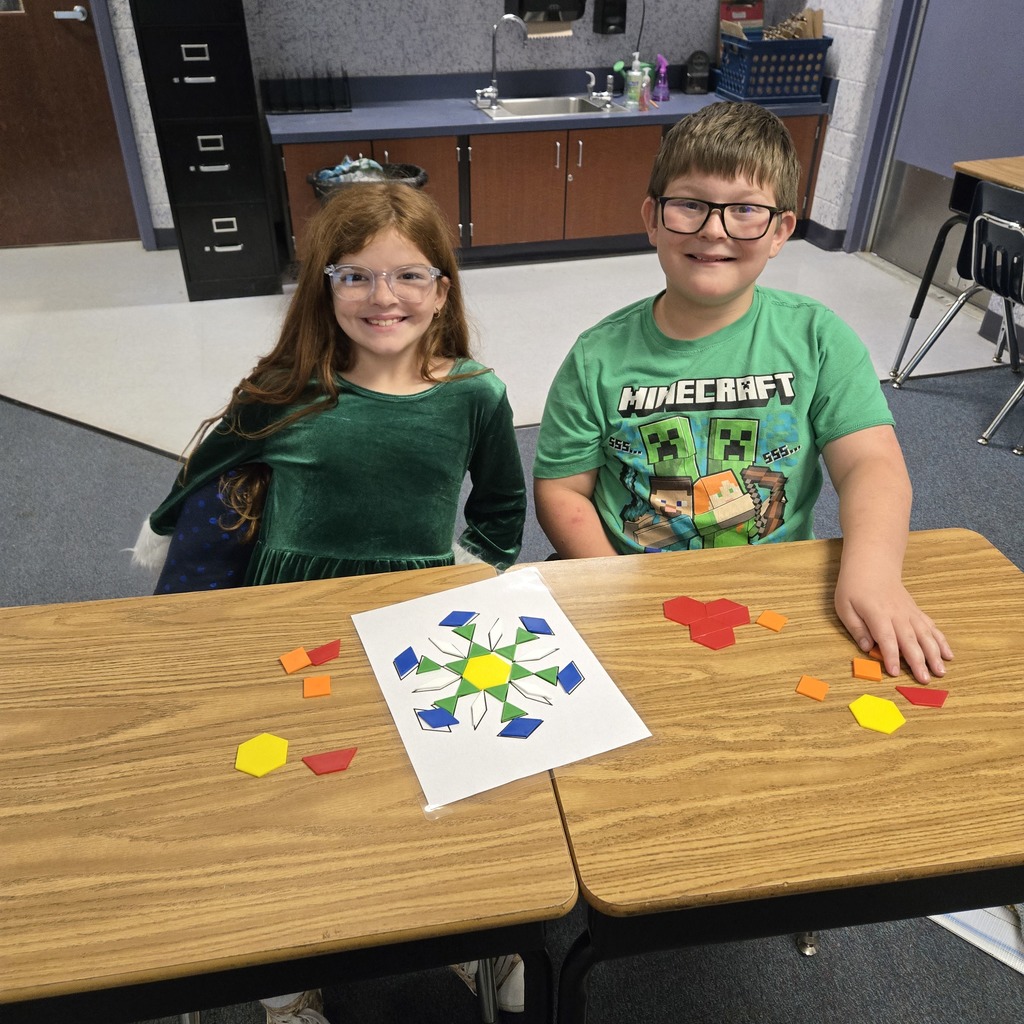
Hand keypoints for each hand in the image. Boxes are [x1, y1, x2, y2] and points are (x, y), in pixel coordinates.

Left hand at [834, 565, 951, 683]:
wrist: (872, 565)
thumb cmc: (854, 587)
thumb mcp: (844, 606)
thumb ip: (856, 628)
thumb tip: (866, 648)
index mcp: (877, 613)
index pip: (886, 638)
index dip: (891, 655)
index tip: (894, 672)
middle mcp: (897, 614)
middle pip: (910, 639)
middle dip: (918, 661)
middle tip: (925, 680)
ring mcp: (909, 612)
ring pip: (925, 634)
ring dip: (935, 654)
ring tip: (941, 671)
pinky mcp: (916, 612)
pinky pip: (931, 627)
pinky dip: (941, 640)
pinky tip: (948, 654)